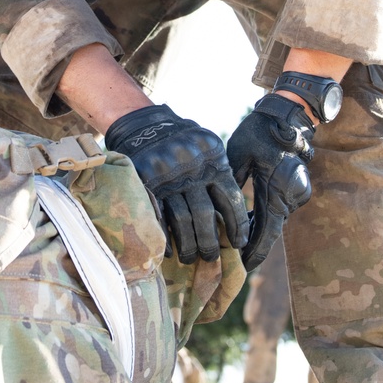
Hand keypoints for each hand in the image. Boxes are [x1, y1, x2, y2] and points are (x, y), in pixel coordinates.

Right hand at [105, 104, 248, 264]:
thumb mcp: (207, 149)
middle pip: (205, 214)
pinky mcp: (144, 182)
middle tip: (211, 258)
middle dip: (210, 242)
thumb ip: (219, 175)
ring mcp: (166, 175)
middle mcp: (190, 166)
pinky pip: (158, 216)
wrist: (144, 124)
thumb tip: (234, 220)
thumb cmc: (183, 144)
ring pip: (181, 220)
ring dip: (188, 245)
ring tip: (190, 258)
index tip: (239, 244)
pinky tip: (170, 251)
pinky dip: (165, 237)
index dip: (237, 225)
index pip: (231, 197)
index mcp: (213, 158)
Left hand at [225, 94, 313, 270]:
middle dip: (253, 245)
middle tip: (233, 259)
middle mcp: (291, 196)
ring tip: (236, 243)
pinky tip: (248, 220)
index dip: (254, 252)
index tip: (242, 267)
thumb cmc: (259, 132)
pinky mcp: (298, 188)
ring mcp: (297, 193)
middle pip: (270, 230)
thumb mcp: (237, 155)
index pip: (266, 232)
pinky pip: (279, 208)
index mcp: (277, 191)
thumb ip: (230, 183)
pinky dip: (265, 216)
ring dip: (258, 230)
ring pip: (275, 219)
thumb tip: (217, 208)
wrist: (288, 115)